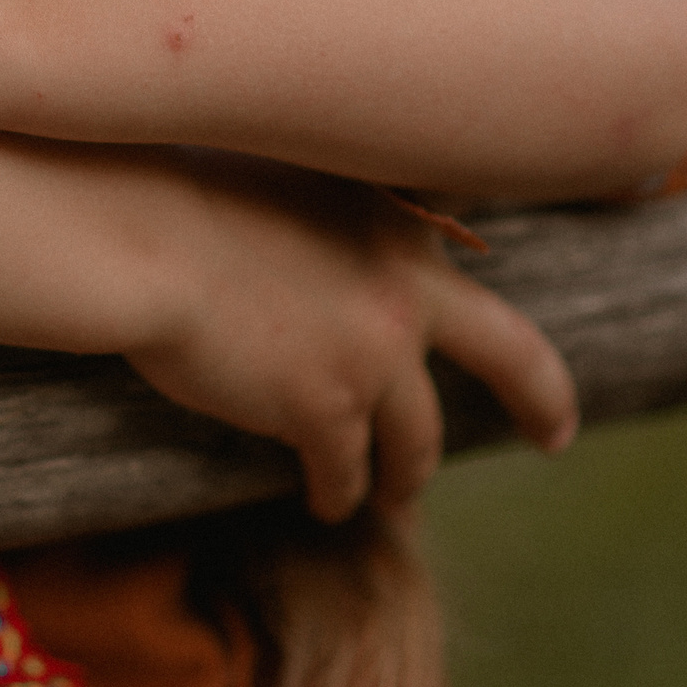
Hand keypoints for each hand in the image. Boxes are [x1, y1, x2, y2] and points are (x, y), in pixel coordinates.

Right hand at [124, 167, 575, 522]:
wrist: (132, 234)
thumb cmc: (174, 196)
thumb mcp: (285, 181)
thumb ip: (331, 223)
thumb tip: (329, 258)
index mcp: (398, 227)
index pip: (478, 266)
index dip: (509, 297)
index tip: (527, 328)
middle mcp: (406, 291)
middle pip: (508, 357)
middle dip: (540, 400)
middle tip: (554, 433)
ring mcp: (373, 355)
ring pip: (417, 440)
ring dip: (408, 471)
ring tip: (395, 492)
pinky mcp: (324, 411)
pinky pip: (345, 474)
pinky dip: (338, 494)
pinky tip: (324, 504)